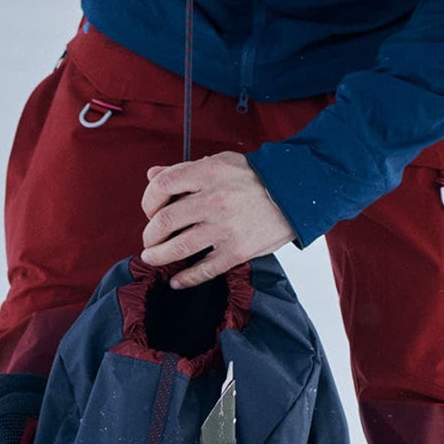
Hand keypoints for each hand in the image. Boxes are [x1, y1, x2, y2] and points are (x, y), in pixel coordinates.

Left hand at [140, 152, 296, 288]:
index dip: (148, 200)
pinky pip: (205, 270)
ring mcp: (225, 228)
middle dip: (150, 234)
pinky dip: (186, 279)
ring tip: (152, 257)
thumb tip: (152, 175)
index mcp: (208, 174)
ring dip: (158, 256)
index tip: (150, 210)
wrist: (295, 194)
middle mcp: (214, 201)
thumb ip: (185, 169)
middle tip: (149, 239)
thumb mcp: (220, 162)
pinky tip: (177, 281)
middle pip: (165, 221)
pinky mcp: (238, 251)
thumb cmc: (256, 178)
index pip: (162, 186)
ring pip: (179, 248)